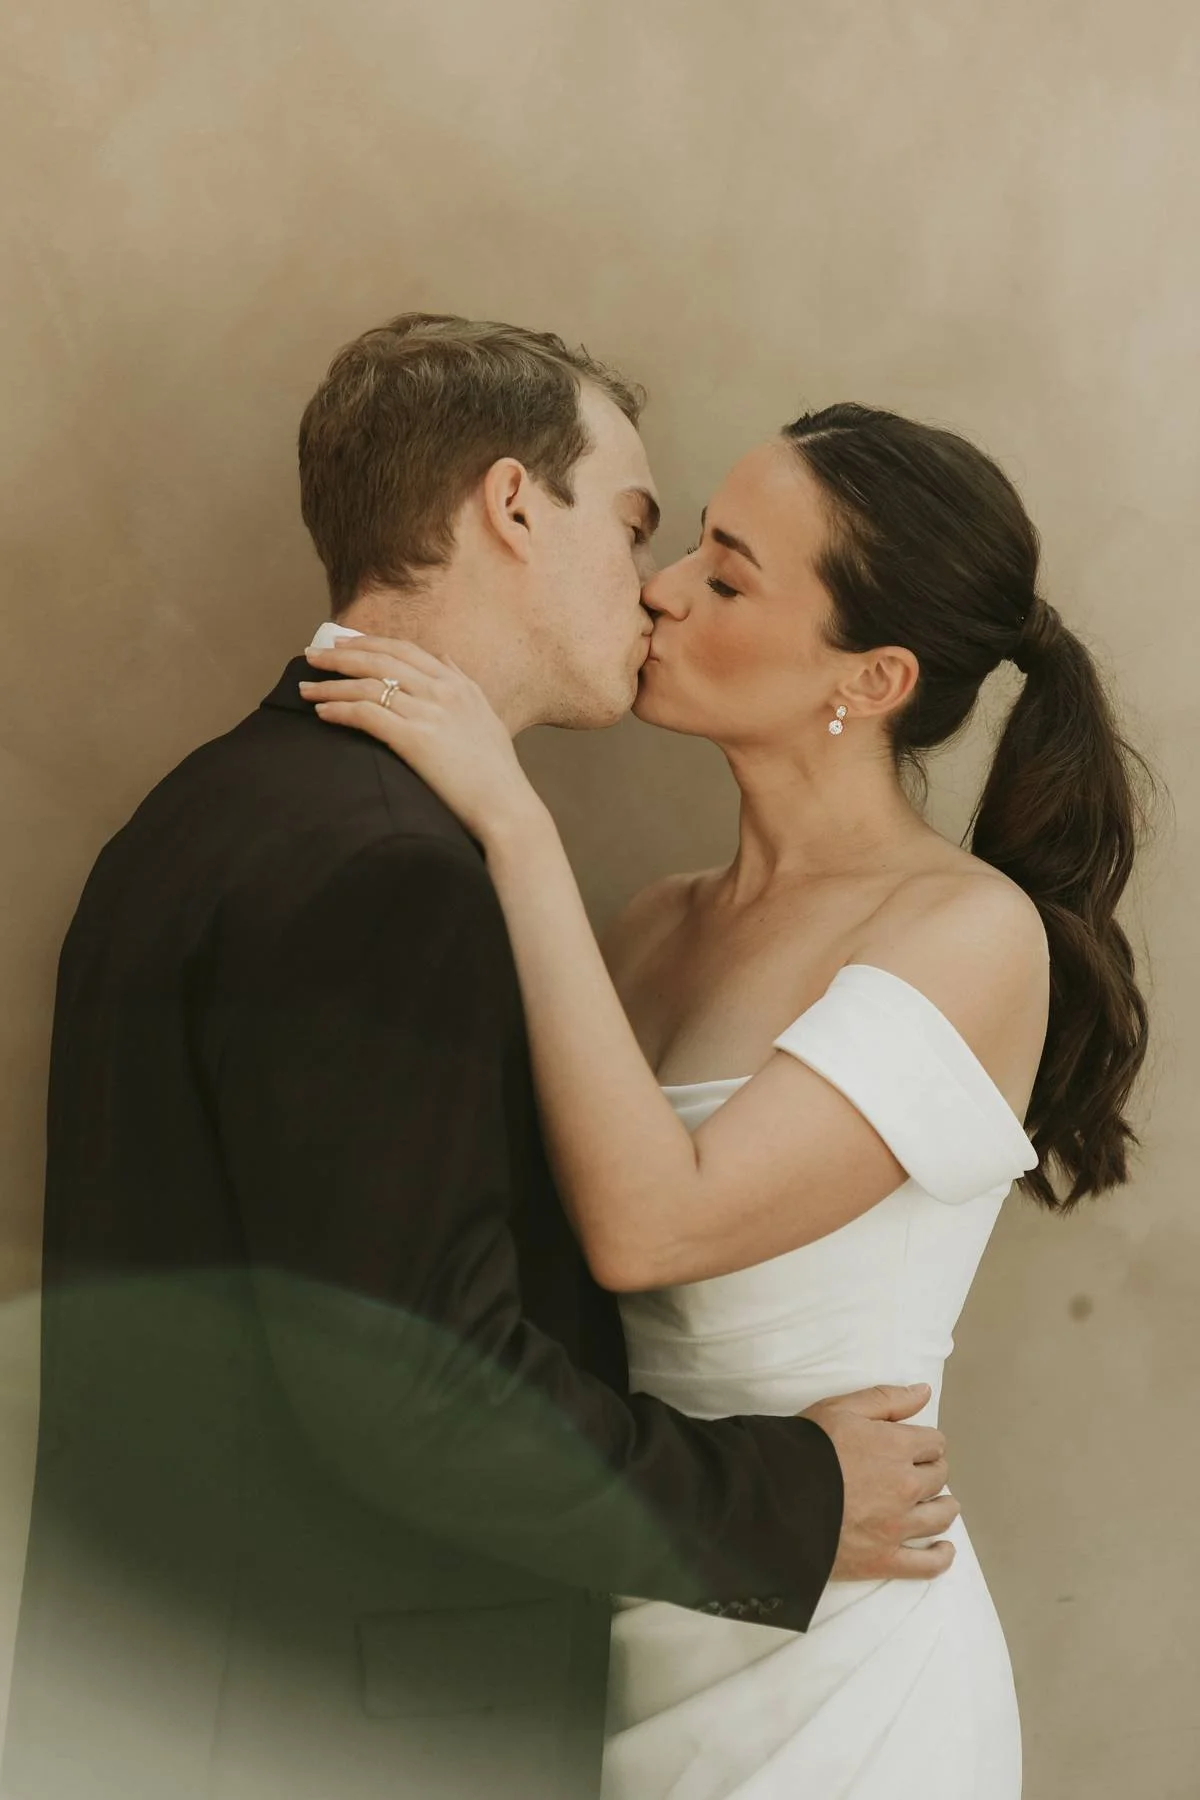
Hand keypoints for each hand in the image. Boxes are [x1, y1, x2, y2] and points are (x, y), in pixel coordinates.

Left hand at [300, 637, 540, 844]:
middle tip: (311, 656)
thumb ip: (463, 683)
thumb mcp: (486, 715)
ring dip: (331, 685)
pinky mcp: (415, 739)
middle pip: (380, 660)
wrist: (506, 807)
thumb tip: (445, 659)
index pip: (404, 650)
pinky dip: (340, 710)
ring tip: (305, 688)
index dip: (369, 642)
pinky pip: (367, 714)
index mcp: (458, 684)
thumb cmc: (496, 772)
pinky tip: (322, 713)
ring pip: (368, 685)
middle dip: (340, 655)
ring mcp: (429, 713)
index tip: (341, 643)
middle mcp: (442, 691)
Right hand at [802, 1383, 959, 1581]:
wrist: (774, 1497)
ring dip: (943, 1507)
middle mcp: (905, 1487)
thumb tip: (925, 1392)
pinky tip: (943, 1549)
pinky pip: (926, 1565)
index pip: (934, 1443)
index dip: (925, 1442)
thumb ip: (887, 1399)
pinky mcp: (884, 1560)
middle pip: (938, 1477)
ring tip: (938, 1504)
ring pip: (939, 1517)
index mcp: (897, 1447)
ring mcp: (897, 1527)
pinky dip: (940, 1557)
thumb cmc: (805, 1447)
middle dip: (932, 1470)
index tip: (915, 1445)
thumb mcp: (841, 1408)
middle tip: (919, 1471)